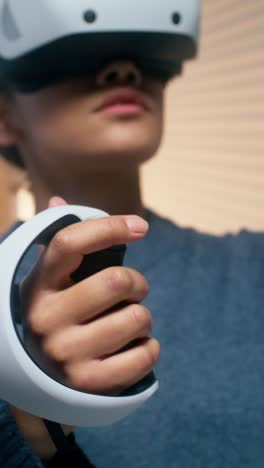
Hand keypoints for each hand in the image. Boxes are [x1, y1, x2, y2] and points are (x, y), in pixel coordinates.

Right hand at [22, 197, 159, 395]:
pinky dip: (150, 348)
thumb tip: (58, 200)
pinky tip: (135, 348)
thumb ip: (59, 243)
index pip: (70, 241)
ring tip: (129, 323)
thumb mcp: (50, 281)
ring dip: (143, 317)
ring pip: (137, 317)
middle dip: (138, 283)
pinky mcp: (87, 384)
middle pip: (117, 280)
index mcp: (39, 284)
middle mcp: (45, 318)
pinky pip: (144, 356)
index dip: (110, 226)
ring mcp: (64, 353)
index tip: (140, 227)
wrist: (41, 380)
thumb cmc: (58, 315)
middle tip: (133, 291)